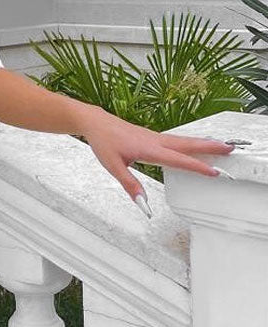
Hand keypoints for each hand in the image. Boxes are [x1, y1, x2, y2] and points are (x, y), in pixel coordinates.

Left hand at [77, 106, 235, 208]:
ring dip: (203, 143)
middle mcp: (155, 141)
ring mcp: (155, 137)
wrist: (97, 123)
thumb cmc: (104, 142)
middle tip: (230, 149)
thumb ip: (130, 184)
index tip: (214, 172)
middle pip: (188, 145)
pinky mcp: (152, 136)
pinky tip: (195, 145)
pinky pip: (176, 140)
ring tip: (221, 146)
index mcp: (149, 149)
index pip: (178, 160)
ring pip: (184, 141)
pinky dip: (191, 142)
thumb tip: (143, 203)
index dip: (196, 166)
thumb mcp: (113, 166)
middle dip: (210, 147)